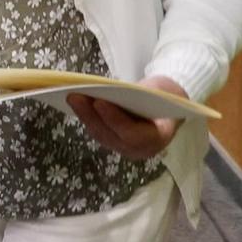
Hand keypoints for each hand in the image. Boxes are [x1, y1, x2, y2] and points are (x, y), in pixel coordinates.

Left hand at [68, 74, 185, 161]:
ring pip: (102, 135)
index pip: (132, 134)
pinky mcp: (117, 144)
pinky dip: (88, 118)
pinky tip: (76, 103)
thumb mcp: (158, 91)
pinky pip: (100, 132)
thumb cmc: (164, 95)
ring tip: (72, 97)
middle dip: (91, 115)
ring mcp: (128, 150)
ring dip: (85, 116)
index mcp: (159, 138)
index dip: (114, 119)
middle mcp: (143, 150)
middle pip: (111, 136)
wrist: (169, 106)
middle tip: (75, 96)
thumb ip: (139, 95)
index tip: (99, 102)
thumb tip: (107, 90)